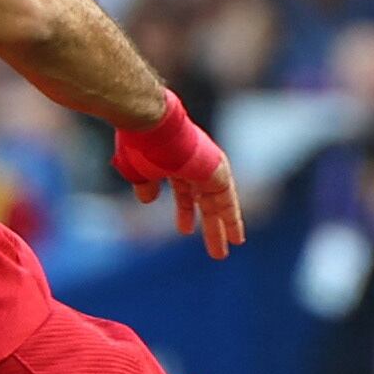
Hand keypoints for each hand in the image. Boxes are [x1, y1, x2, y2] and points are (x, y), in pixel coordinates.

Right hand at [112, 96, 243, 259]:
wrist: (151, 120)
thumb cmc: (139, 142)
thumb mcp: (137, 169)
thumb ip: (145, 184)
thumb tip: (148, 199)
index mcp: (174, 162)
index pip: (184, 190)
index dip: (185, 210)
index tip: (185, 228)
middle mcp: (194, 164)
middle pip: (204, 200)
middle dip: (207, 224)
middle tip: (213, 248)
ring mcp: (207, 166)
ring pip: (217, 203)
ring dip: (221, 228)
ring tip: (222, 253)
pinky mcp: (216, 170)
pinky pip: (226, 199)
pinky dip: (232, 218)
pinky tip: (236, 237)